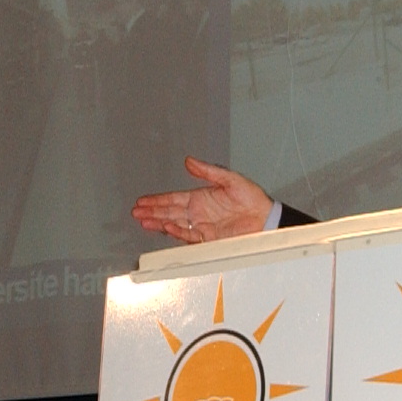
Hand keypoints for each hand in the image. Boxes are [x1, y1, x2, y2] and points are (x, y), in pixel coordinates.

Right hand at [130, 157, 273, 244]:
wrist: (266, 219)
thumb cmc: (252, 199)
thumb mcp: (230, 179)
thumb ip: (208, 171)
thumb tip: (189, 161)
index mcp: (201, 198)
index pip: (173, 199)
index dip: (157, 200)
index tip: (142, 200)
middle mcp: (198, 213)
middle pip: (169, 212)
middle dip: (151, 212)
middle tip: (135, 212)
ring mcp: (202, 227)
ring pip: (174, 225)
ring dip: (158, 223)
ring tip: (143, 221)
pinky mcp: (209, 239)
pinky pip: (189, 236)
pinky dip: (176, 232)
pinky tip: (166, 226)